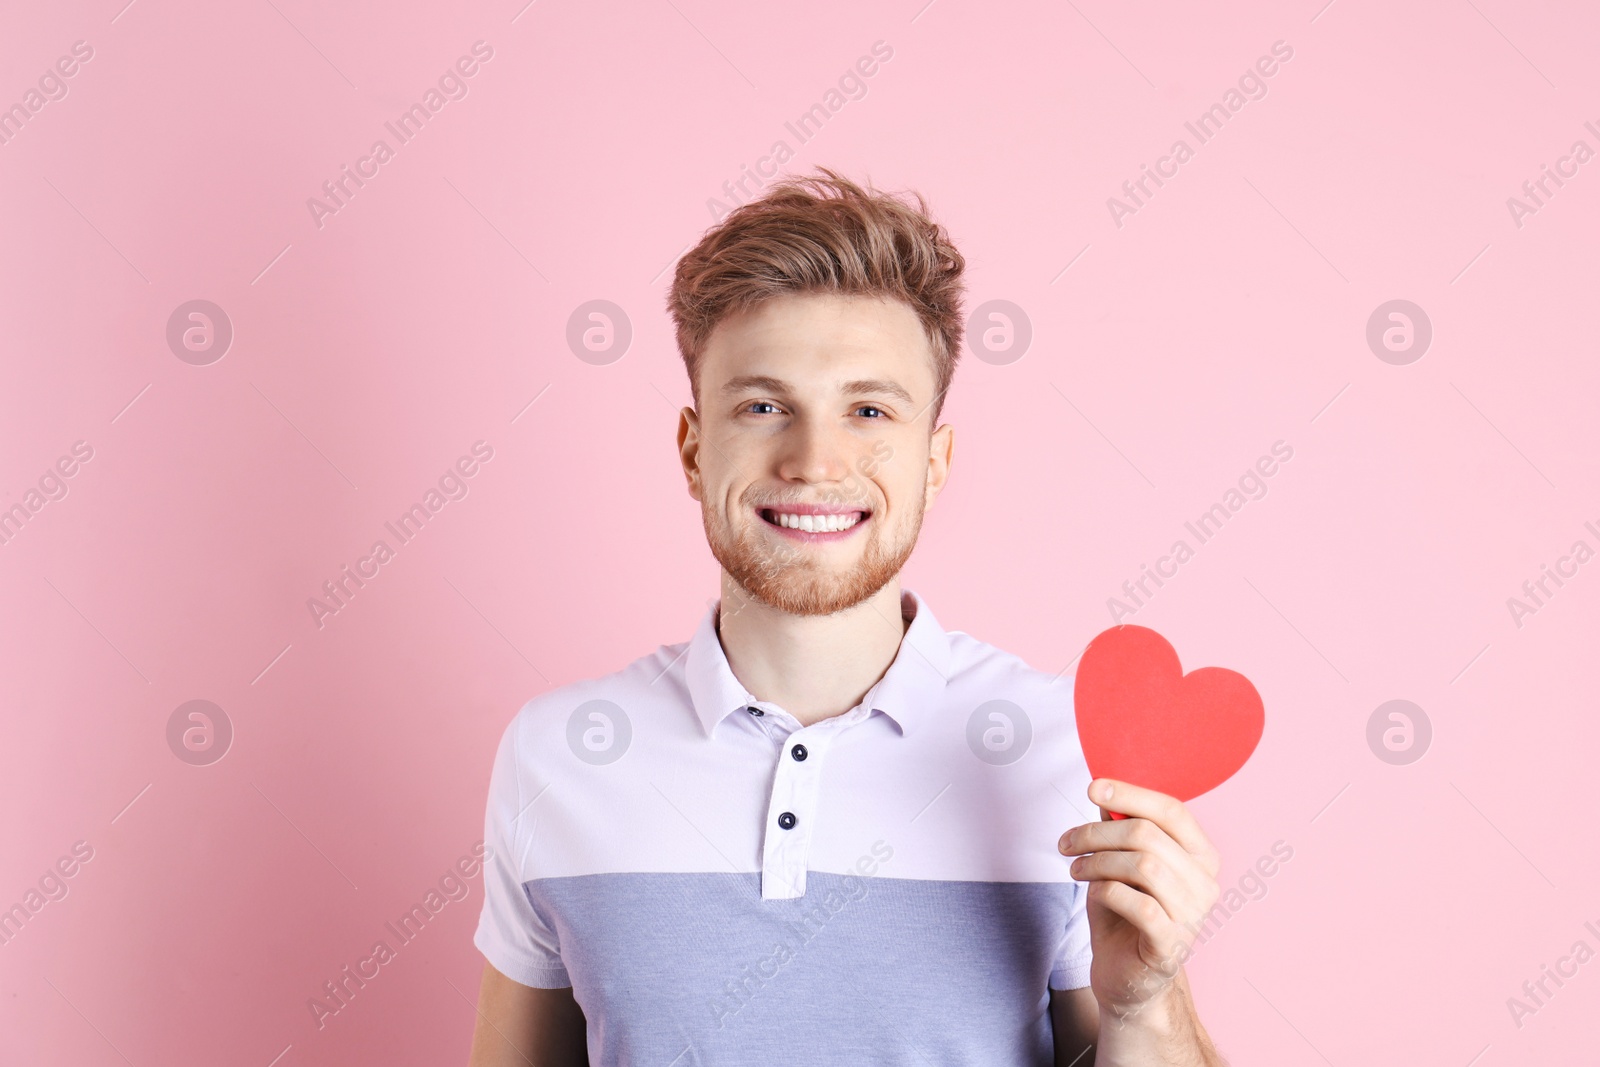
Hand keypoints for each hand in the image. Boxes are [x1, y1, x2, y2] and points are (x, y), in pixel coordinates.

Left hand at [1057, 778, 1220, 1024]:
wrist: (1127, 977)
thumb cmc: (1125, 912)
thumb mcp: (1119, 862)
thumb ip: (1119, 828)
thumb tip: (1104, 789)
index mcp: (1201, 855)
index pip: (1173, 810)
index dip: (1131, 794)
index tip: (1093, 787)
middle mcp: (1206, 883)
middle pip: (1148, 835)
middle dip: (1097, 832)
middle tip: (1067, 842)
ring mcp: (1194, 916)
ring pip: (1143, 865)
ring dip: (1097, 861)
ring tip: (1075, 869)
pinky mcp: (1172, 945)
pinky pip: (1138, 903)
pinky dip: (1107, 890)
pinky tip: (1093, 892)